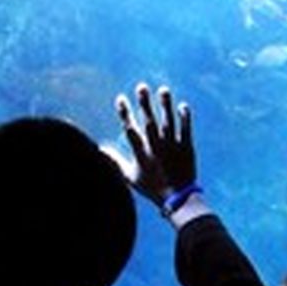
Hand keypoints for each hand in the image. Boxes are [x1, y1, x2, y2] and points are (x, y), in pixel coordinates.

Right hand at [115, 83, 195, 207]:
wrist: (177, 198)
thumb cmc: (152, 188)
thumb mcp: (129, 176)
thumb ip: (115, 160)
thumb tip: (99, 149)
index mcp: (141, 153)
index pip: (130, 129)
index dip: (124, 113)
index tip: (120, 98)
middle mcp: (156, 148)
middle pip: (149, 122)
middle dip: (145, 104)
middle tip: (141, 87)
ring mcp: (172, 147)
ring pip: (169, 122)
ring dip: (166, 105)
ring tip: (163, 90)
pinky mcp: (187, 148)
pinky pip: (186, 130)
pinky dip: (185, 118)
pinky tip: (182, 106)